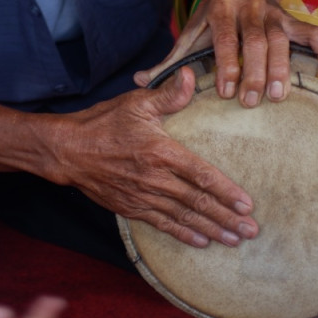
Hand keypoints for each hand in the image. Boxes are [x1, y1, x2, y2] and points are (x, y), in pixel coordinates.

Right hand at [49, 68, 257, 248]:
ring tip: (234, 240)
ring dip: (211, 230)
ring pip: (183, 217)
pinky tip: (201, 242)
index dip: (225, 191)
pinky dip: (183, 234)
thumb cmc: (102, 123)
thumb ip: (168, 94)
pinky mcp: (131, 208)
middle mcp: (154, 178)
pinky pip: (162, 224)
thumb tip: (190, 75)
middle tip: (251, 230)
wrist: (67, 150)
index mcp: (160, 151)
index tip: (246, 203)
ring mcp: (142, 196)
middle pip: (197, 202)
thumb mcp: (136, 103)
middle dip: (226, 218)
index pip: (200, 175)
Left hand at [138, 0, 317, 107]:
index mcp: (221, 8)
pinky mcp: (293, 19)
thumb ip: (170, 58)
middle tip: (252, 100)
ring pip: (282, 39)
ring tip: (280, 96)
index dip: (226, 63)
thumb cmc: (214, 14)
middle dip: (254, 71)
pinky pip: (313, 32)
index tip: (225, 91)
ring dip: (282, 68)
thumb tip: (139, 83)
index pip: (225, 36)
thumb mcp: (191, 29)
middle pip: (255, 40)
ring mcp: (275, 12)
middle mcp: (249, 7)